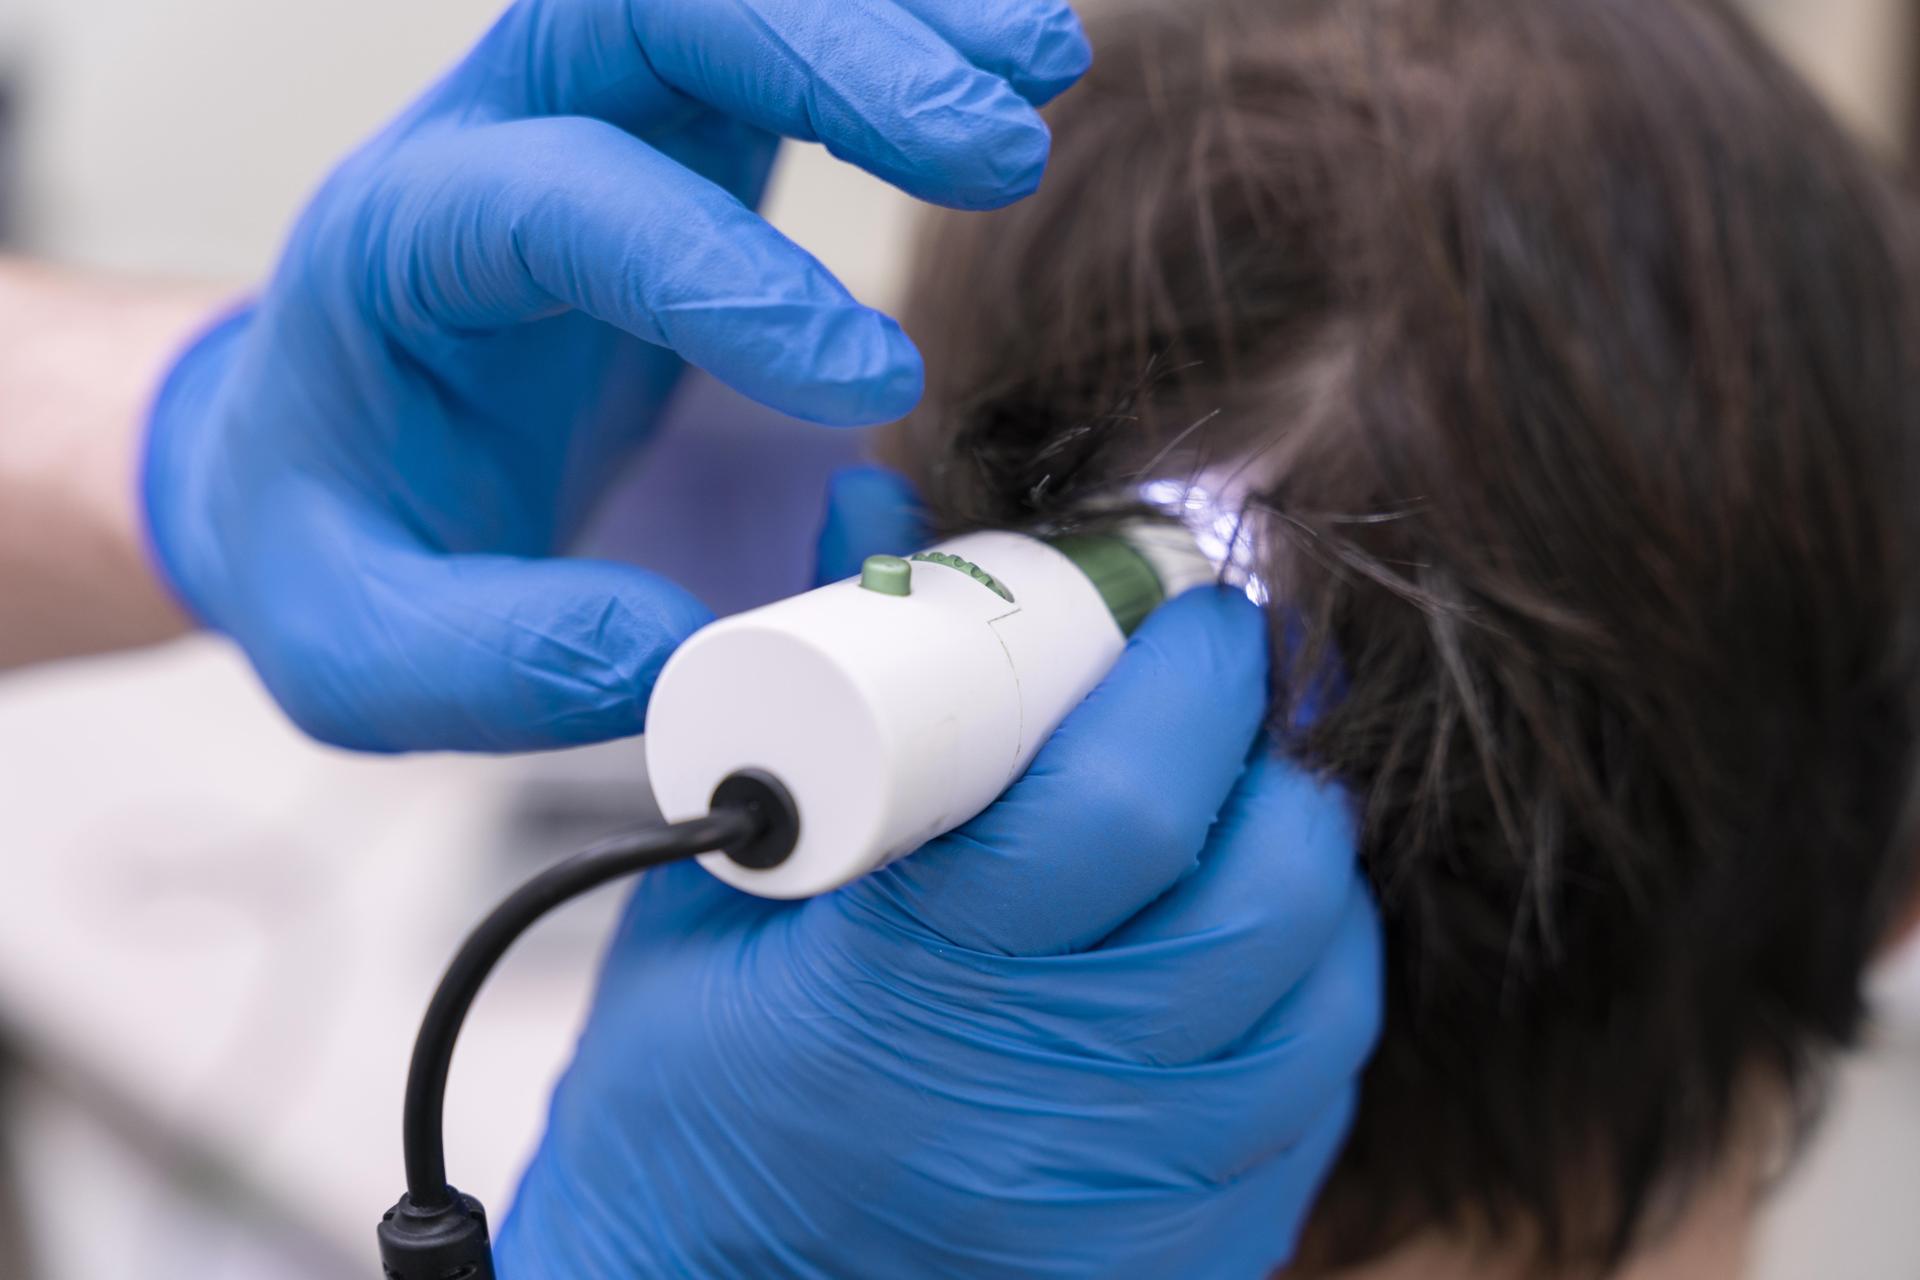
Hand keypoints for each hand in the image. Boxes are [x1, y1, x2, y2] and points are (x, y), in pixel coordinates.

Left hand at [142, 0, 1090, 751]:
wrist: (323, 469)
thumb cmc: (338, 550)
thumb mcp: (367, 653)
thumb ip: (509, 657)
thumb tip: (685, 649)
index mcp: (403, 254)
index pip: (565, 197)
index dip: (725, 270)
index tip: (874, 387)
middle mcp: (496, 142)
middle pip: (652, 10)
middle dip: (835, 55)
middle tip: (998, 153)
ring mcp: (597, 120)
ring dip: (896, 17)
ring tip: (1046, 68)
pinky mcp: (682, 141)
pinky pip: (788, 42)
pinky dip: (907, 32)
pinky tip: (1021, 60)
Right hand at [492, 472, 1383, 1277]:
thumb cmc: (690, 1096)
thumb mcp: (716, 892)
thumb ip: (819, 687)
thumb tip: (878, 501)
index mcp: (909, 988)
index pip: (1117, 804)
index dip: (1186, 678)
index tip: (1192, 608)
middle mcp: (1046, 1104)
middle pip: (1262, 889)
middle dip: (1268, 755)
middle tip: (1222, 698)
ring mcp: (1134, 1201)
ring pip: (1320, 985)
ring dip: (1303, 864)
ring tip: (1238, 808)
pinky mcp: (1189, 1259)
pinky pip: (1319, 1090)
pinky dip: (1307, 986)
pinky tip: (1243, 942)